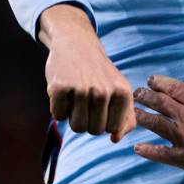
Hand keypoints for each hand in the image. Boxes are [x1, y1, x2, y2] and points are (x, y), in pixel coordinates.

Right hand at [39, 4, 135, 142]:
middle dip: (88, 120)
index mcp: (123, 93)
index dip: (104, 121)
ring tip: (76, 96)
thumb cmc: (100, 73)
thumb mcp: (120, 90)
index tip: (102, 105)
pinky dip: (58, 108)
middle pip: (94, 131)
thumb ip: (126, 118)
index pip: (112, 129)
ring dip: (73, 116)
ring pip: (77, 127)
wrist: (77, 44)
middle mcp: (104, 91)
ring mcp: (81, 89)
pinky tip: (64, 91)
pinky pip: (58, 116)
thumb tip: (115, 139)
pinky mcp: (60, 87)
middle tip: (87, 99)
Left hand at [133, 66, 183, 168]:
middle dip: (147, 96)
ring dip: (143, 117)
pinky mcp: (182, 157)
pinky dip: (148, 151)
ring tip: (133, 112)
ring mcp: (182, 138)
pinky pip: (160, 154)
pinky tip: (137, 148)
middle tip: (137, 93)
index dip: (162, 83)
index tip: (151, 80)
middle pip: (162, 104)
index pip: (176, 89)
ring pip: (156, 125)